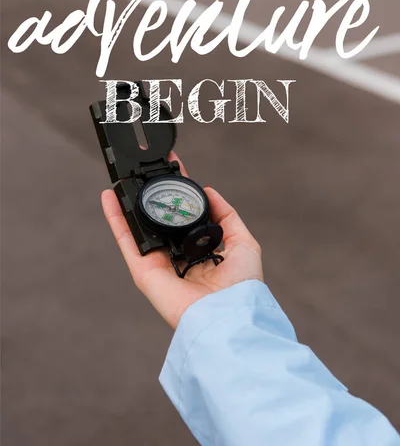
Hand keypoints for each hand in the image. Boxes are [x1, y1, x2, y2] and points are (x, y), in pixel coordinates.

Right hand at [101, 153, 263, 328]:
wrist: (226, 314)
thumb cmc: (240, 285)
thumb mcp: (242, 241)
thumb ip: (226, 215)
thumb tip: (208, 190)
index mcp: (200, 248)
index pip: (186, 213)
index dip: (180, 189)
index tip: (174, 166)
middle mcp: (177, 254)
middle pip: (160, 218)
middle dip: (153, 192)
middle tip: (146, 167)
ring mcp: (158, 261)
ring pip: (139, 226)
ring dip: (129, 202)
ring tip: (123, 176)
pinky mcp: (142, 270)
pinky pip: (126, 239)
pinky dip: (115, 217)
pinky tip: (109, 196)